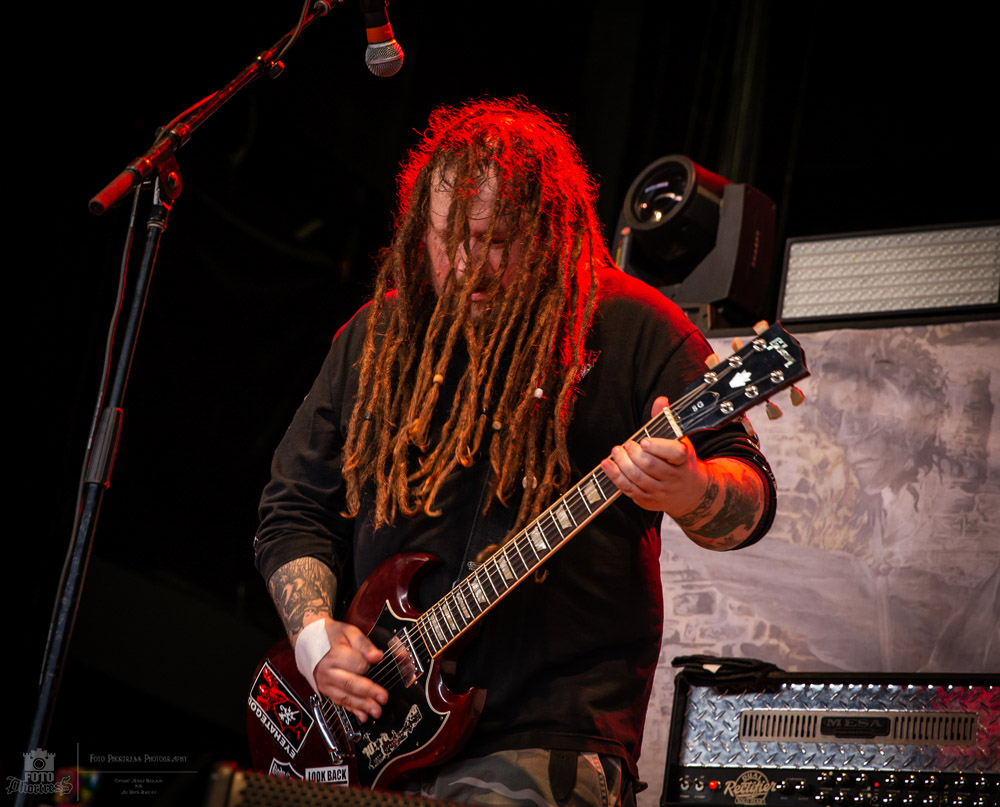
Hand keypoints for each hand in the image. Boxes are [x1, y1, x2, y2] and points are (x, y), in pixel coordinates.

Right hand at [312, 619, 387, 721]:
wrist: (308, 641)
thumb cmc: (331, 635)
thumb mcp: (348, 631)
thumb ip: (364, 644)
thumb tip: (377, 656)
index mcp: (334, 654)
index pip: (356, 664)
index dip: (369, 664)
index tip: (378, 661)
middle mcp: (328, 671)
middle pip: (350, 683)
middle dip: (369, 692)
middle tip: (383, 698)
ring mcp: (325, 683)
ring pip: (345, 696)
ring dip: (362, 705)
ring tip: (377, 711)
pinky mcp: (326, 690)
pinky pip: (340, 702)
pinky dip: (352, 710)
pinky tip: (363, 716)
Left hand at [600, 396, 711, 517]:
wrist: (692, 493)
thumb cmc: (680, 462)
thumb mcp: (679, 441)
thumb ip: (666, 420)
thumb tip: (661, 400)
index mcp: (683, 460)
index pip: (674, 453)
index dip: (658, 447)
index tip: (644, 441)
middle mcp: (674, 478)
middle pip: (651, 466)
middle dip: (634, 454)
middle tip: (626, 444)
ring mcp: (661, 492)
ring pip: (638, 478)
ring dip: (622, 464)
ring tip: (616, 452)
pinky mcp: (649, 501)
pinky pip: (629, 489)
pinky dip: (615, 476)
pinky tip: (607, 465)